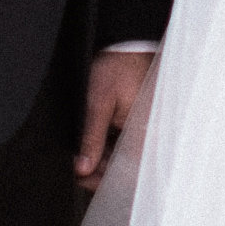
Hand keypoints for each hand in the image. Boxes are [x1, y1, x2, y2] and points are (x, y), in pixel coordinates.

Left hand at [76, 46, 152, 187]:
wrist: (126, 45)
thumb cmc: (118, 67)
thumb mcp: (98, 100)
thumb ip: (91, 136)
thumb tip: (82, 167)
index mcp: (147, 133)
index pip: (128, 172)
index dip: (103, 180)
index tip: (81, 177)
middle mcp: (150, 137)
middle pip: (124, 168)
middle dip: (98, 170)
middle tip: (75, 167)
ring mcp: (144, 132)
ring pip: (121, 159)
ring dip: (100, 160)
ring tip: (80, 154)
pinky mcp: (137, 127)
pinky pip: (123, 147)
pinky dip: (106, 148)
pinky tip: (91, 146)